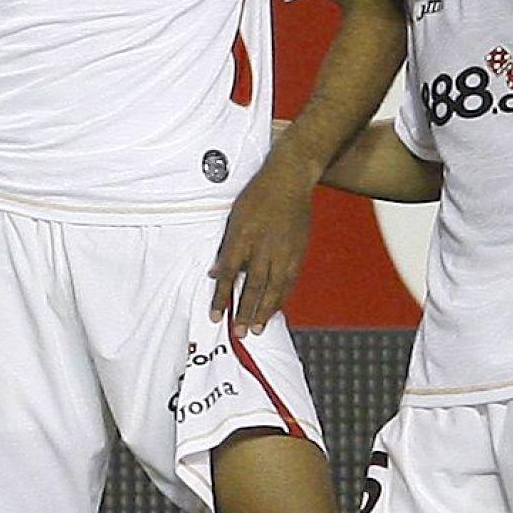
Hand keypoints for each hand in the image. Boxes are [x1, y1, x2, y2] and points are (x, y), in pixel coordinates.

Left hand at [208, 157, 316, 336]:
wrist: (289, 180)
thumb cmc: (259, 195)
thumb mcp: (234, 217)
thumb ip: (226, 247)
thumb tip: (215, 272)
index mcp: (244, 237)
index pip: (229, 274)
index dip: (221, 297)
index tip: (215, 316)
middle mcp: (264, 248)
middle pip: (253, 287)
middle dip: (244, 312)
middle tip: (239, 332)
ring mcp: (284, 252)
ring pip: (274, 289)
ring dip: (264, 310)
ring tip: (257, 328)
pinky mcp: (297, 253)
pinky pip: (288, 281)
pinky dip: (281, 298)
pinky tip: (275, 309)